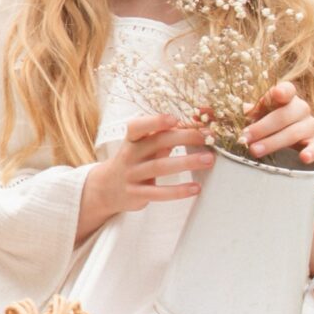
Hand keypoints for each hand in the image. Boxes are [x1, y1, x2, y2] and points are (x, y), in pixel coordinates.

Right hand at [92, 114, 214, 215]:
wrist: (106, 188)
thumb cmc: (133, 162)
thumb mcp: (141, 147)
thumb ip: (163, 138)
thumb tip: (195, 129)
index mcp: (132, 140)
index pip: (138, 126)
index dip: (155, 121)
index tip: (175, 119)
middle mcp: (130, 155)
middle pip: (156, 143)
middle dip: (184, 138)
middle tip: (207, 137)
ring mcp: (132, 175)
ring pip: (160, 167)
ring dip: (186, 162)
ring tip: (208, 160)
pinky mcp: (136, 194)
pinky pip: (159, 192)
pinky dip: (178, 190)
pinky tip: (196, 188)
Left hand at [242, 81, 313, 164]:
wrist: (285, 144)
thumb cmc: (265, 125)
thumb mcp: (254, 117)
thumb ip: (245, 114)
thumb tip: (224, 115)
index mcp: (285, 98)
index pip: (287, 89)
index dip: (283, 91)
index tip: (276, 93)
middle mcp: (300, 109)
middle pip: (285, 114)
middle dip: (263, 127)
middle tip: (245, 138)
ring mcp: (310, 125)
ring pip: (296, 132)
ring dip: (274, 142)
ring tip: (255, 151)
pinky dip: (312, 152)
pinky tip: (303, 158)